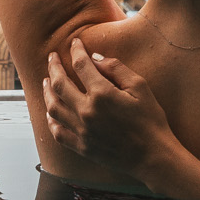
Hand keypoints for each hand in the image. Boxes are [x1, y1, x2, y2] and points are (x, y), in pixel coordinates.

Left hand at [44, 37, 172, 177]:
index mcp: (102, 93)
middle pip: (60, 84)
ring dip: (47, 91)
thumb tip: (94, 57)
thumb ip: (116, 68)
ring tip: (46, 81)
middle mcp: (86, 111)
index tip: (74, 42)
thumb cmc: (150, 120)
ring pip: (53, 107)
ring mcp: (81, 131)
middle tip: (51, 57)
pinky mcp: (81, 147)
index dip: (76, 50)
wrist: (153, 157)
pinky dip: (50, 120)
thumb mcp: (140, 87)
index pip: (81, 65)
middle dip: (54, 67)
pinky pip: (57, 132)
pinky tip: (50, 112)